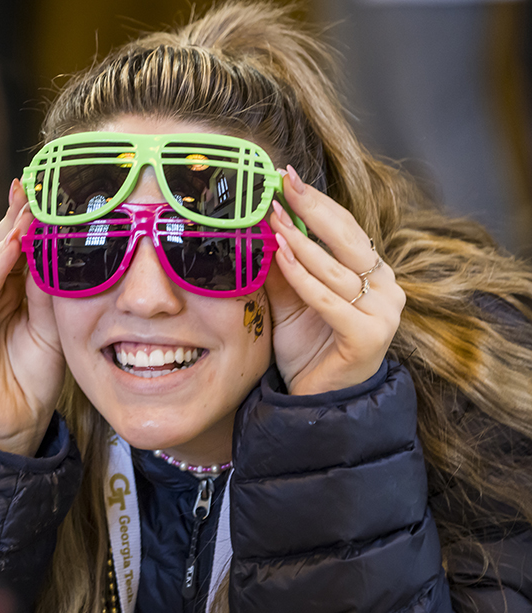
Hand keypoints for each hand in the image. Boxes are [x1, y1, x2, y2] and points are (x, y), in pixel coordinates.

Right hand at [0, 179, 64, 455]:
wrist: (14, 424)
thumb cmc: (34, 376)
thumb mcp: (53, 326)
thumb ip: (52, 290)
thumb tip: (62, 248)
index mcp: (11, 291)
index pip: (20, 246)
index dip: (33, 218)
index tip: (51, 188)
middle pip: (2, 245)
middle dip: (18, 214)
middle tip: (37, 183)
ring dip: (7, 233)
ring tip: (26, 206)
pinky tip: (9, 247)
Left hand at [266, 166, 404, 395]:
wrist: (314, 400)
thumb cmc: (306, 347)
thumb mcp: (289, 298)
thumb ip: (283, 265)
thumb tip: (260, 223)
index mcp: (372, 274)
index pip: (346, 228)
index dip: (317, 202)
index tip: (287, 178)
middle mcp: (385, 288)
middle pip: (349, 238)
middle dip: (314, 207)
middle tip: (284, 183)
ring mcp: (383, 313)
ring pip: (338, 268)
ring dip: (302, 241)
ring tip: (274, 219)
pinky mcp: (369, 336)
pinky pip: (330, 300)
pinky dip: (304, 278)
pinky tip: (282, 257)